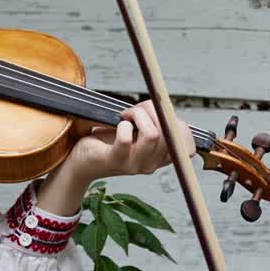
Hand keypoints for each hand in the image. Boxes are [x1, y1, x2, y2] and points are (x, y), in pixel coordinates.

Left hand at [34, 100, 195, 218]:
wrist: (82, 159)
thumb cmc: (111, 140)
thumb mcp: (139, 129)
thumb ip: (155, 120)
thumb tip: (163, 106)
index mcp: (161, 158)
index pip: (187, 147)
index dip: (179, 126)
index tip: (161, 116)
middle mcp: (152, 164)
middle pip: (169, 133)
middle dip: (154, 111)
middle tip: (136, 110)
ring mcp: (135, 165)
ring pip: (152, 134)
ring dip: (139, 115)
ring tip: (126, 116)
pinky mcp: (116, 160)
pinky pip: (126, 139)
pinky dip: (123, 125)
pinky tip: (117, 125)